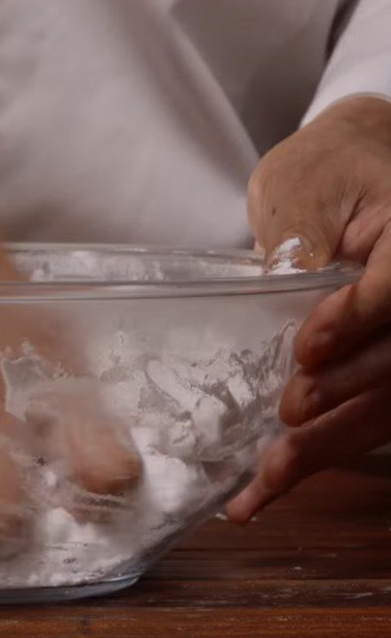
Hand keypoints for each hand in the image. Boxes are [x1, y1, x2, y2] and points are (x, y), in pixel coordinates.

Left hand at [227, 95, 390, 522]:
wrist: (355, 165)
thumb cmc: (326, 168)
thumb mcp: (303, 188)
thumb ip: (301, 240)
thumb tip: (287, 291)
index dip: (357, 318)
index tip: (307, 347)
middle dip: (347, 391)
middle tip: (290, 411)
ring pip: (387, 400)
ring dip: (330, 445)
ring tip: (268, 480)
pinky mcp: (386, 362)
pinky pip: (368, 410)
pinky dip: (324, 448)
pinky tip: (273, 482)